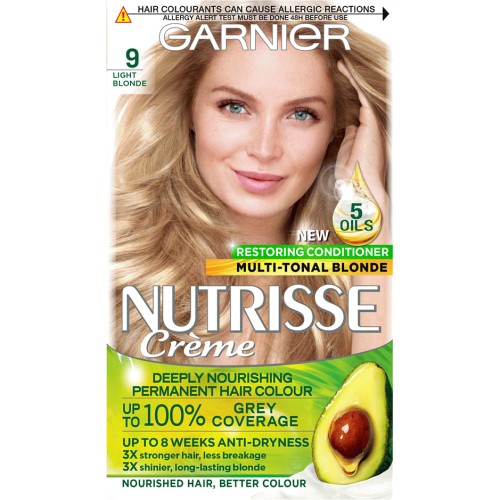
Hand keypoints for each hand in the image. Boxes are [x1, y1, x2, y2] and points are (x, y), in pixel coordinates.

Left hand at [335, 60, 386, 206]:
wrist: (357, 187)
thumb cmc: (348, 176)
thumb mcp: (343, 152)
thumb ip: (344, 138)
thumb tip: (341, 127)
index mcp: (364, 132)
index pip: (354, 105)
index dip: (344, 91)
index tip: (330, 79)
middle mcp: (371, 124)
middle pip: (359, 95)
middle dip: (348, 79)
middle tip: (334, 63)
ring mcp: (373, 121)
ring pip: (361, 91)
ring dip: (350, 75)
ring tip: (337, 61)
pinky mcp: (371, 120)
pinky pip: (360, 93)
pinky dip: (352, 79)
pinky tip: (341, 68)